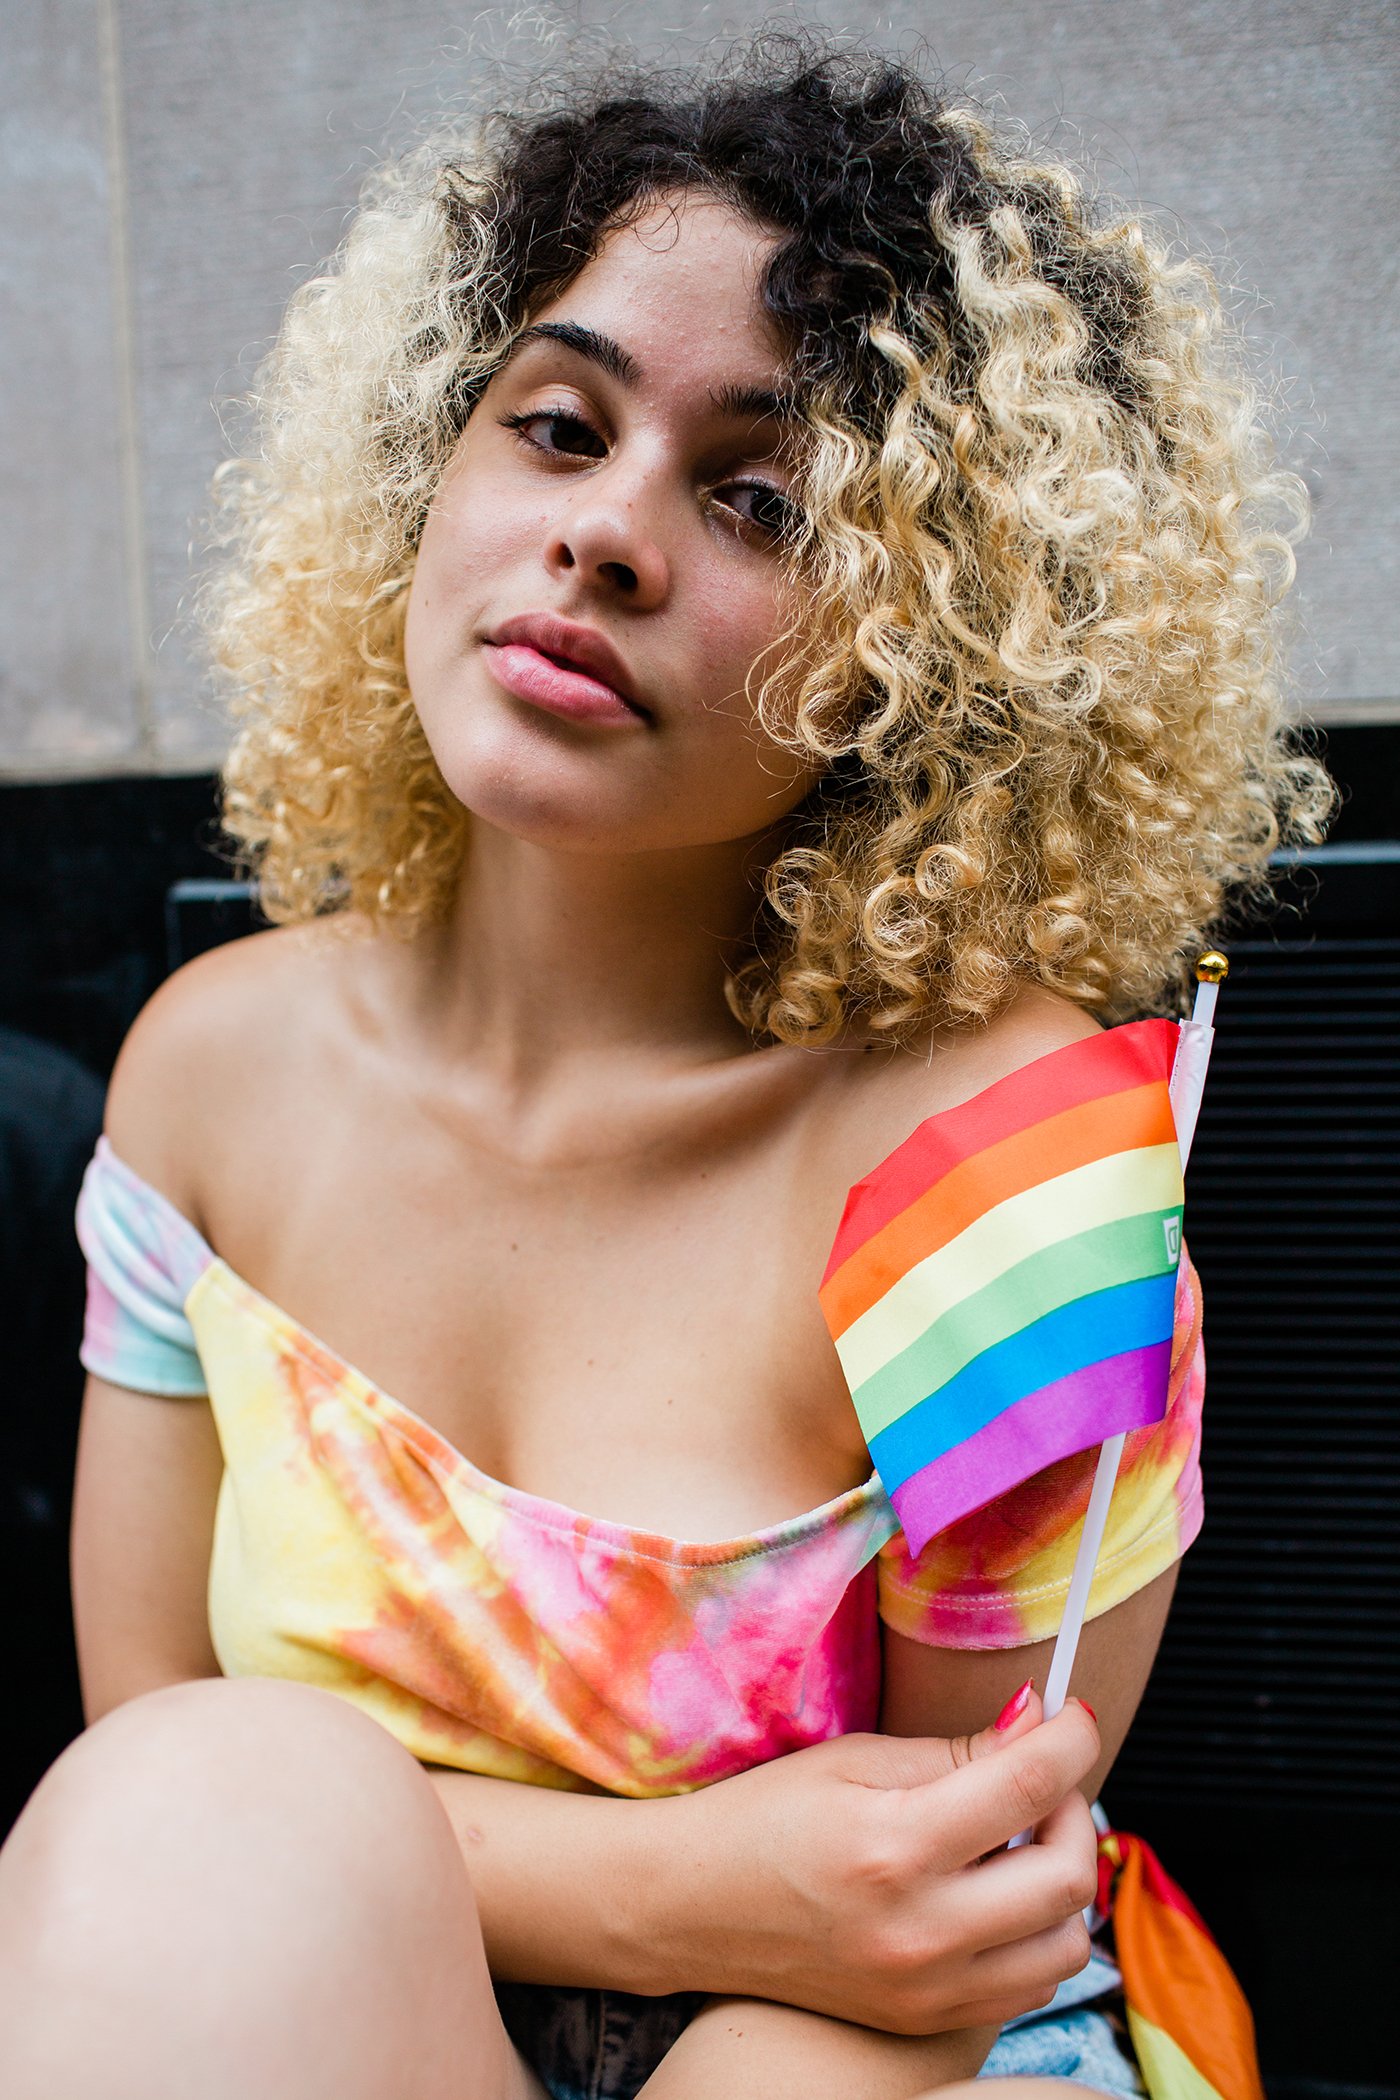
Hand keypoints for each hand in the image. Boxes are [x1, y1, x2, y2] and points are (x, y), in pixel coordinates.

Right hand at [667, 1687, 1098, 2034]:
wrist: (689, 1908)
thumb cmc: (764, 1817)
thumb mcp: (853, 1759)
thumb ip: (955, 1749)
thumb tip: (1037, 1721)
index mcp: (895, 1846)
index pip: (1030, 1784)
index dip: (1072, 1736)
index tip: (1074, 1713)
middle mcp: (921, 1930)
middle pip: (1068, 1874)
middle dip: (1076, 1809)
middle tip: (1042, 1779)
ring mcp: (926, 1989)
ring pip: (1065, 1944)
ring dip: (1063, 1880)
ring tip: (1017, 1840)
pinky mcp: (925, 2021)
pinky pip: (1029, 1985)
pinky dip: (1036, 1933)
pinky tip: (995, 1892)